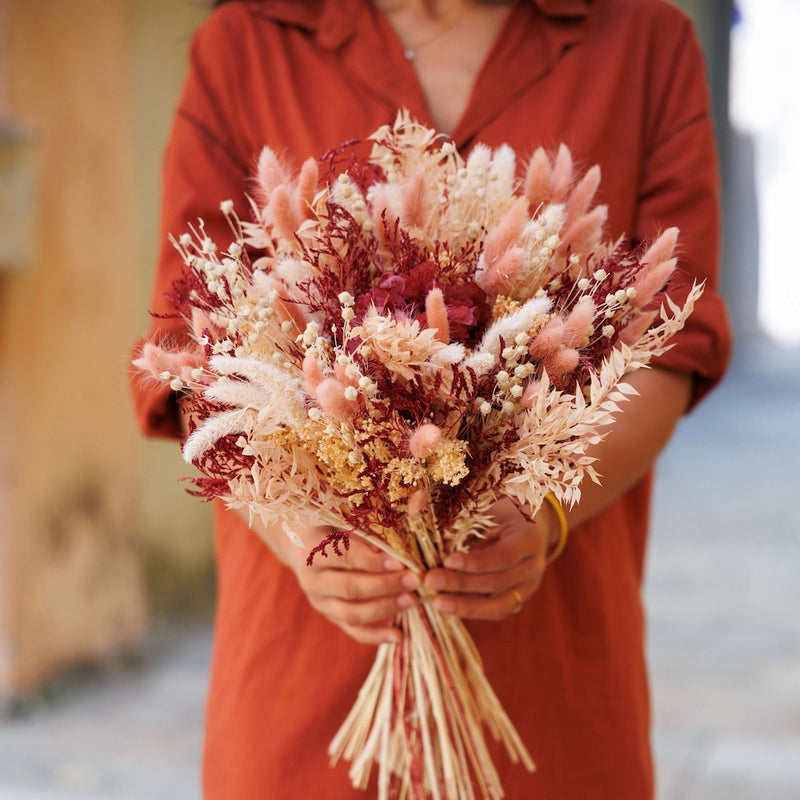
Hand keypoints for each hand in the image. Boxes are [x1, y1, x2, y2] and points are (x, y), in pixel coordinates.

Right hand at [283, 526, 421, 645]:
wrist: (296, 538)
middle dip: (386, 585)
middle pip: (350, 587)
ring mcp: (319, 600)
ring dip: (384, 609)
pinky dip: (375, 636)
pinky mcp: (329, 614)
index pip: (345, 556)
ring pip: (351, 613)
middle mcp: (312, 578)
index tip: (400, 562)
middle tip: (415, 581)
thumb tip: (401, 531)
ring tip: (412, 601)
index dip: (373, 561)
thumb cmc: (326, 518)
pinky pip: (352, 630)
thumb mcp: (337, 512)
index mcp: (312, 547)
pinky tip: (398, 636)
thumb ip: (364, 523)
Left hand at [422, 497, 557, 619]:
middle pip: (498, 583)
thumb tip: (432, 532)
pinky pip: (495, 611)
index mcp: (530, 538)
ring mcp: (528, 587)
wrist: (529, 525)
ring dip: (465, 606)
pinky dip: (470, 611)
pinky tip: (448, 609)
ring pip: (499, 606)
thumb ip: (467, 522)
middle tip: (430, 581)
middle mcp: (534, 566)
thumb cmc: (502, 510)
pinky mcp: (518, 600)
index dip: (475, 562)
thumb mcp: (489, 507)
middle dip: (461, 584)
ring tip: (437, 602)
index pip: (504, 556)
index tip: (447, 561)